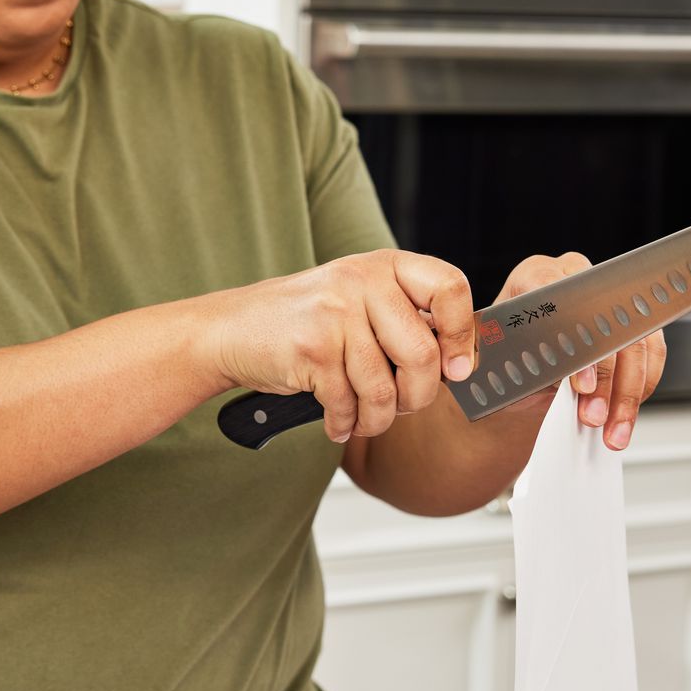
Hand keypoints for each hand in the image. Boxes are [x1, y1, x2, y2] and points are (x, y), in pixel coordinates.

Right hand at [201, 249, 477, 441]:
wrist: (229, 329)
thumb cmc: (302, 322)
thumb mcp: (357, 301)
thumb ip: (403, 320)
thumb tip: (458, 364)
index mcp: (384, 266)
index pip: (450, 288)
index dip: (462, 334)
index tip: (456, 368)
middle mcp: (362, 281)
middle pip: (422, 354)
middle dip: (416, 397)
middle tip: (401, 407)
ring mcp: (335, 313)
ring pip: (384, 389)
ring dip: (377, 420)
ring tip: (363, 420)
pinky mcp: (312, 348)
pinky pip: (348, 403)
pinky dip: (344, 424)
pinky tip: (335, 421)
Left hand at [493, 252, 667, 449]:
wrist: (517, 381)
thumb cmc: (502, 367)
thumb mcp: (497, 365)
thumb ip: (519, 363)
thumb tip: (549, 374)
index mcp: (533, 278)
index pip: (560, 295)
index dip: (573, 339)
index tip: (579, 383)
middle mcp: (573, 280)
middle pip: (604, 322)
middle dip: (604, 377)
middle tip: (593, 414)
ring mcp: (607, 299)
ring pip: (634, 341)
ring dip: (626, 392)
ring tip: (610, 428)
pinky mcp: (632, 324)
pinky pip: (651, 353)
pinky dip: (640, 390)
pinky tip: (623, 416)